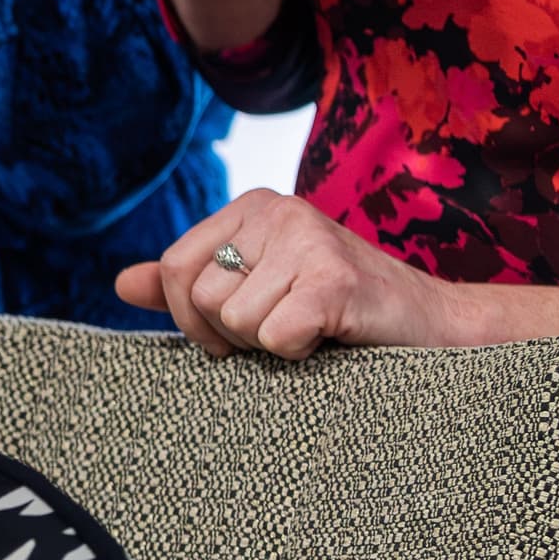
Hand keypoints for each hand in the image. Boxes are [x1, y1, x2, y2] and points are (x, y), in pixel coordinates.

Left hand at [116, 189, 484, 357]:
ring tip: (313, 329)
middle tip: (285, 328)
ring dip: (269, 344)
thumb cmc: (341, 314)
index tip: (234, 332)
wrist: (438, 327)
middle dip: (233, 335)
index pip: (174, 268)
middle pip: (200, 298)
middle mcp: (278, 209)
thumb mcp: (258, 290)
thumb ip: (189, 286)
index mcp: (252, 206)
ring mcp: (308, 238)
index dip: (192, 318)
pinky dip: (299, 353)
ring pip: (234, 321)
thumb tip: (121, 284)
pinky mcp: (335, 278)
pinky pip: (274, 336)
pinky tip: (332, 336)